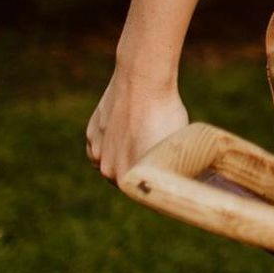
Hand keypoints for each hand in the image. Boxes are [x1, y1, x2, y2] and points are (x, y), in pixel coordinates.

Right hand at [85, 68, 188, 186]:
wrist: (143, 80)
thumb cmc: (165, 114)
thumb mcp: (175, 146)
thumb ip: (169, 167)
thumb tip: (181, 177)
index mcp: (129, 180)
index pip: (142, 191)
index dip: (153, 184)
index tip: (163, 177)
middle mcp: (108, 170)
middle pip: (124, 179)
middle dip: (137, 172)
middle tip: (153, 158)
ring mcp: (98, 151)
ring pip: (110, 163)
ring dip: (121, 157)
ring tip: (139, 141)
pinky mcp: (92, 133)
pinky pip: (100, 148)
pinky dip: (109, 144)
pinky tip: (124, 133)